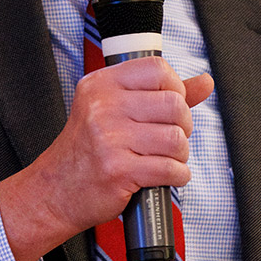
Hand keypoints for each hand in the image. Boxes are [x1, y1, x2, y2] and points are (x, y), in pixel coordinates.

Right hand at [0, 58, 214, 260]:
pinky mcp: (118, 170)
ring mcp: (109, 139)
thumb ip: (159, 94)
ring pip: (176, 139)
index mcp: (101, 84)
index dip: (175, 87)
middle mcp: (102, 106)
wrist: (55, 191)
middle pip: (173, 104)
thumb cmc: (87, 150)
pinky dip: (177, 176)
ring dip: (180, 154)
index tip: (171, 106)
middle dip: (183, 126)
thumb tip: (205, 82)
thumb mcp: (113, 110)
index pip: (157, 69)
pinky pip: (170, 169)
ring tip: (166, 159)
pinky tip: (165, 176)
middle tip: (170, 138)